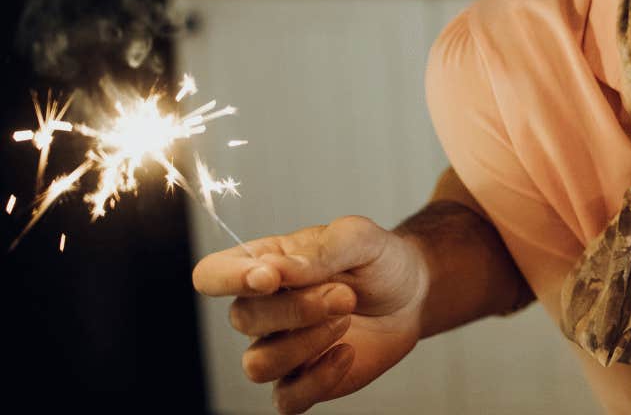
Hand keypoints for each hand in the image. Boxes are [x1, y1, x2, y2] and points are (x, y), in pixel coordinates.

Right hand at [192, 215, 428, 413]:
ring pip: (257, 365)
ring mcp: (279, 348)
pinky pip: (286, 399)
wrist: (413, 294)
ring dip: (305, 344)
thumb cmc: (378, 260)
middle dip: (297, 309)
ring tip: (346, 318)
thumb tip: (273, 271)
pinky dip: (319, 379)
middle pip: (241, 319)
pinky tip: (347, 353)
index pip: (211, 274)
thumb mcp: (359, 239)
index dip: (227, 279)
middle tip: (344, 294)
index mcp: (263, 264)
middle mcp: (262, 309)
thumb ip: (318, 250)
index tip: (270, 278)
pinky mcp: (303, 381)